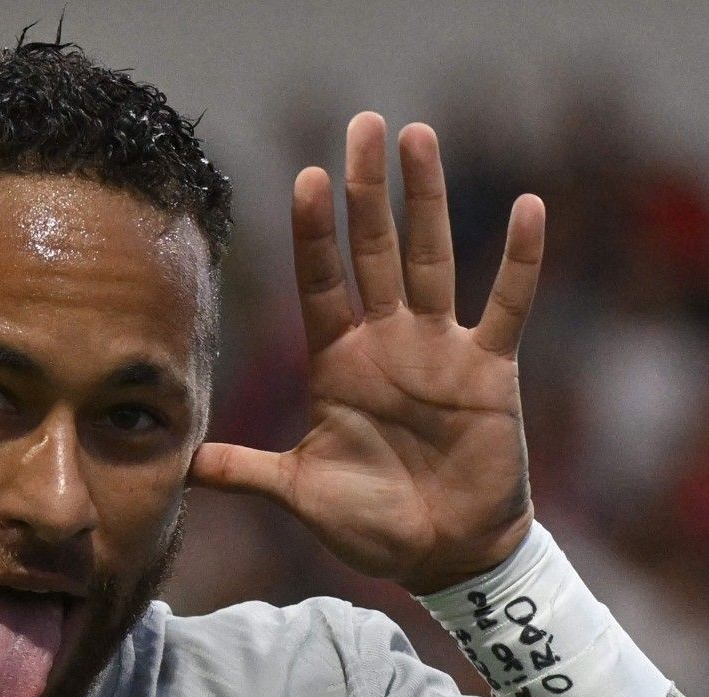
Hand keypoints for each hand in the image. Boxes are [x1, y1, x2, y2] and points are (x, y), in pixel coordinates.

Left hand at [190, 114, 541, 593]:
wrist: (442, 558)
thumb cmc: (372, 525)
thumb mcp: (300, 493)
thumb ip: (245, 471)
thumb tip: (181, 466)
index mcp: (338, 363)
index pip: (320, 283)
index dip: (314, 234)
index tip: (304, 178)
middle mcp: (387, 342)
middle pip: (373, 250)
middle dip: (367, 190)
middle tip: (362, 126)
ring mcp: (440, 350)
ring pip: (431, 259)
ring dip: (427, 200)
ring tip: (420, 138)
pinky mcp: (490, 370)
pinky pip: (507, 305)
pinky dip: (519, 260)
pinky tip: (528, 206)